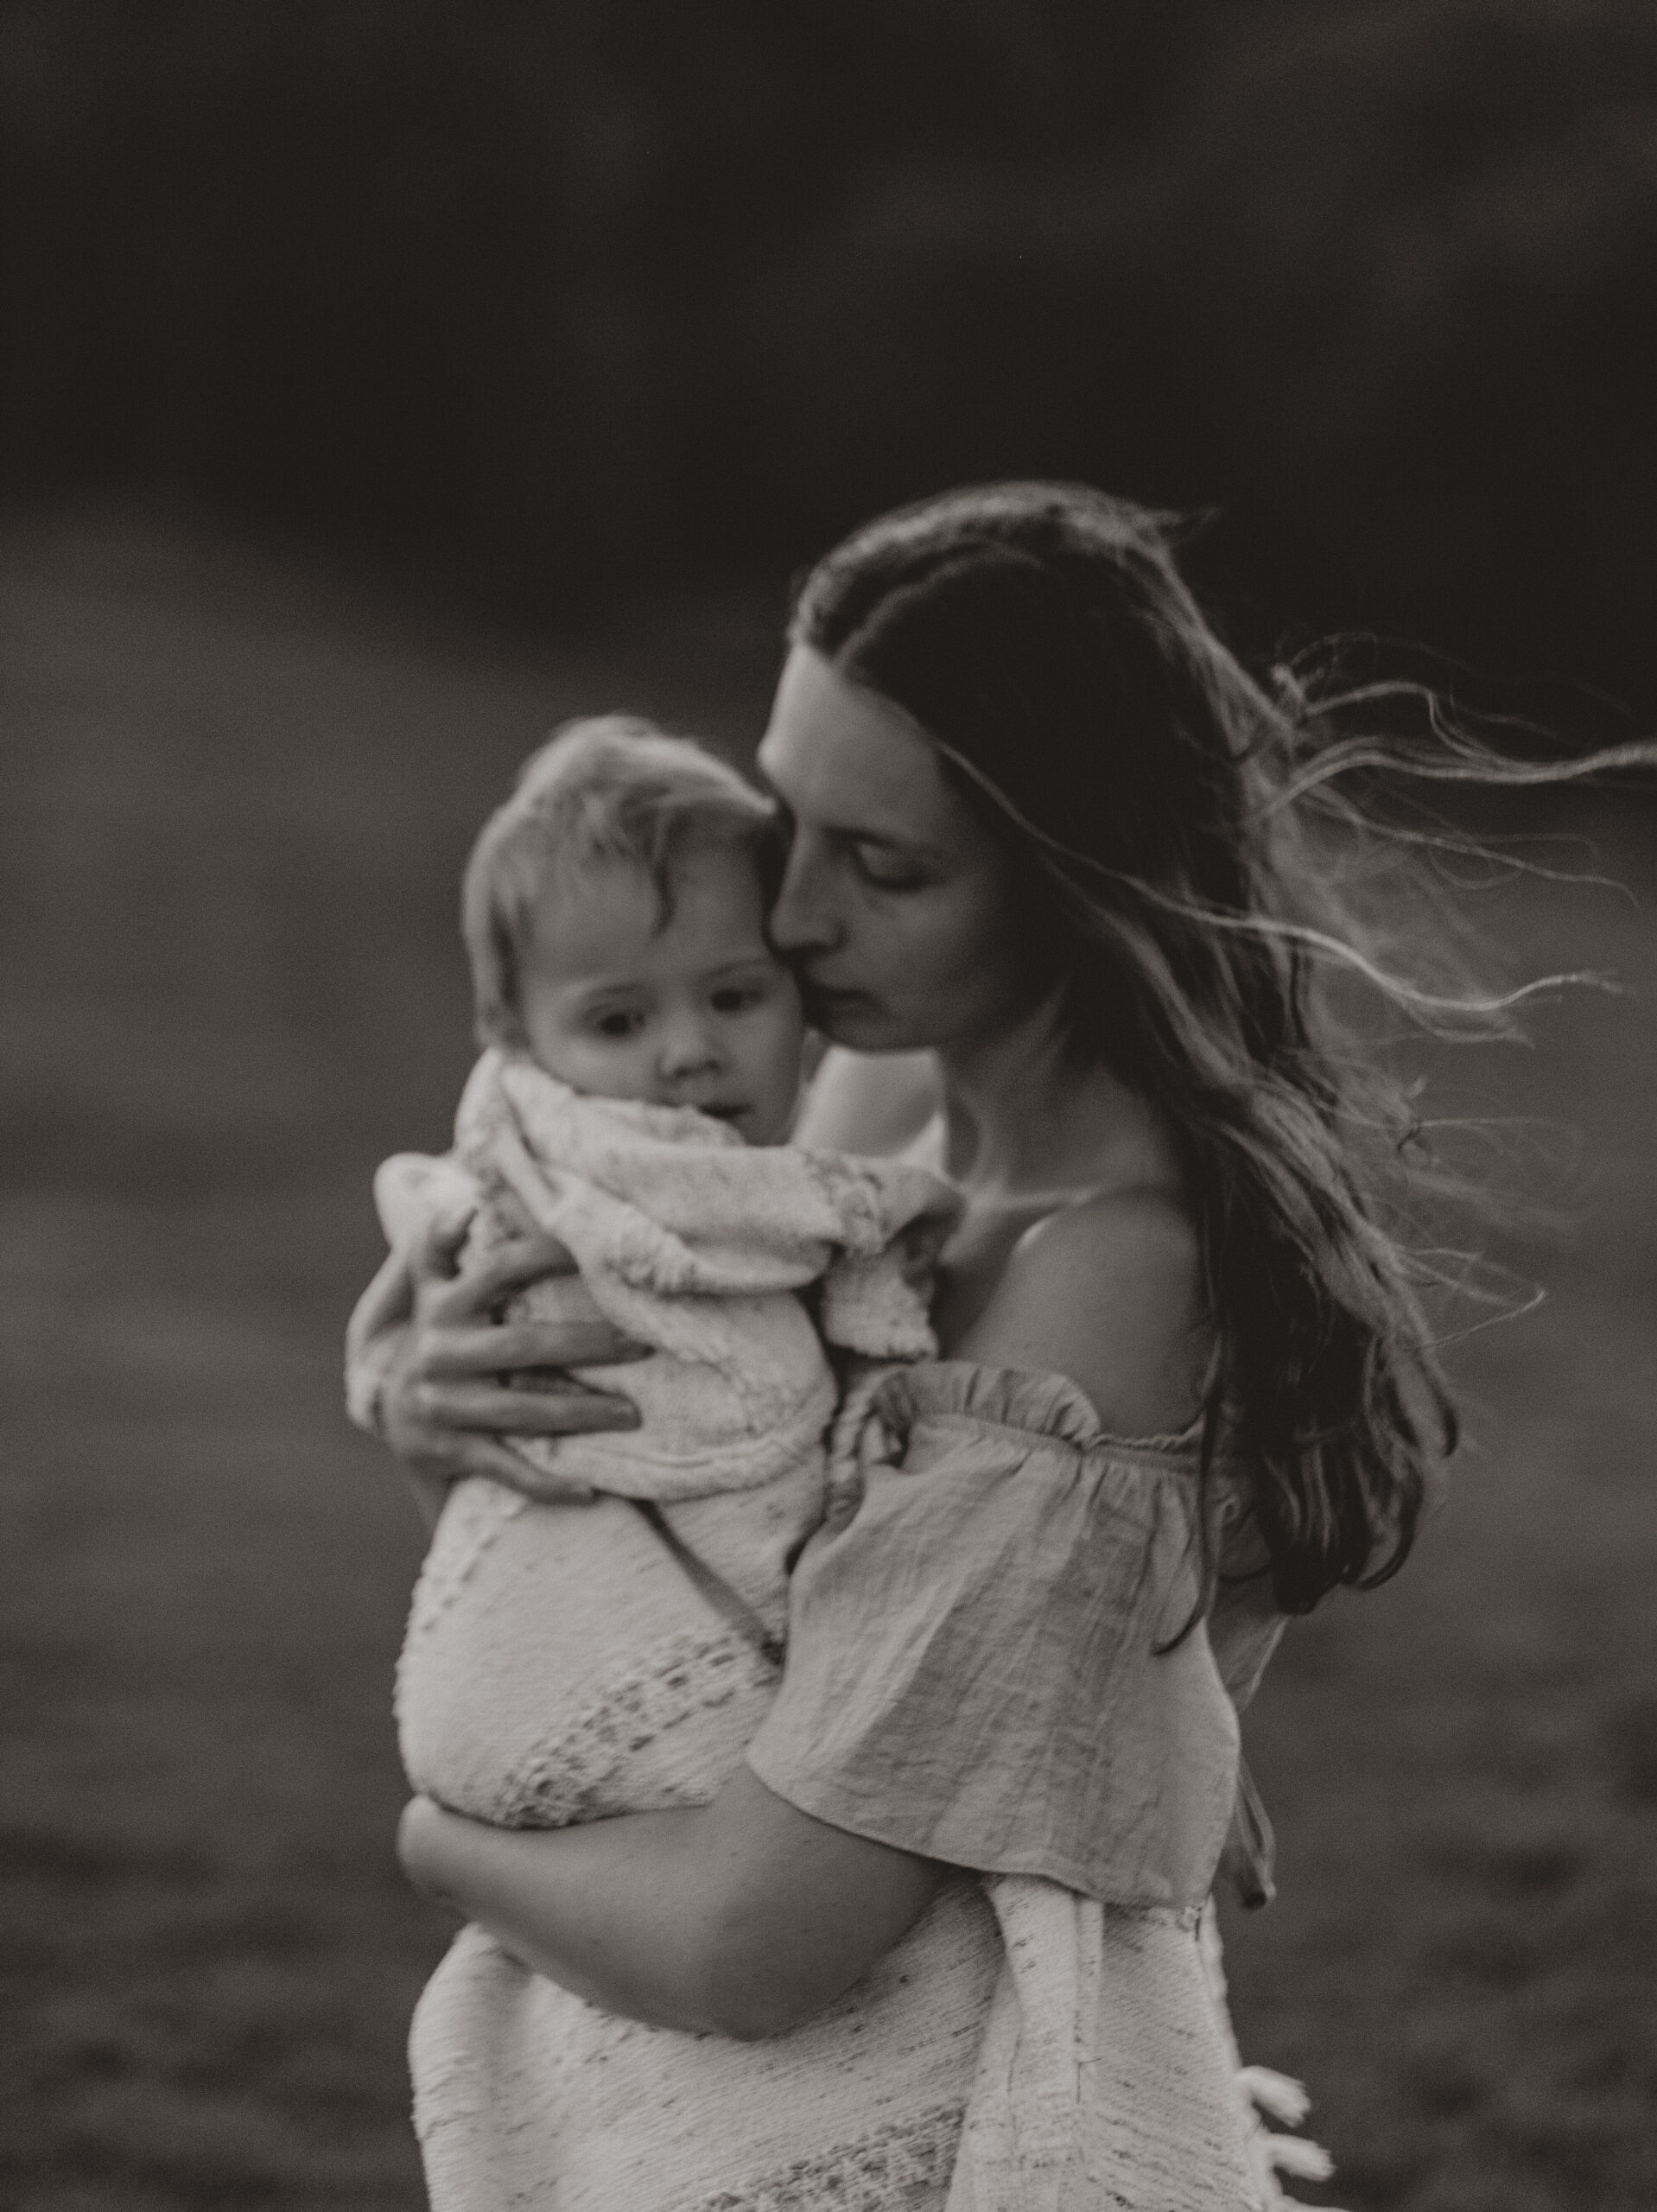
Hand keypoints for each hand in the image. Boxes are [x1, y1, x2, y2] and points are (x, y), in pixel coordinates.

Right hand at [376, 1205, 648, 1502]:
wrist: (390, 1409)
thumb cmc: (436, 1332)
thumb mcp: (429, 1285)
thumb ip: (444, 1242)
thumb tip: (468, 1201)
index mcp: (442, 1304)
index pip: (499, 1269)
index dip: (546, 1256)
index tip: (596, 1253)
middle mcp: (439, 1352)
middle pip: (524, 1345)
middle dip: (589, 1344)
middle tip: (643, 1344)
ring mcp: (443, 1405)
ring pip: (521, 1411)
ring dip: (581, 1414)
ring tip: (634, 1414)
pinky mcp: (448, 1451)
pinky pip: (505, 1467)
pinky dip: (546, 1482)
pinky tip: (590, 1490)